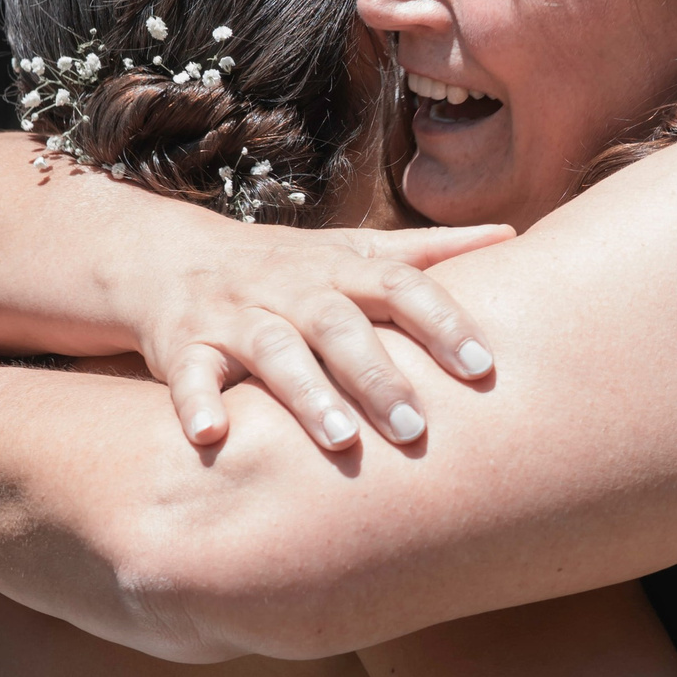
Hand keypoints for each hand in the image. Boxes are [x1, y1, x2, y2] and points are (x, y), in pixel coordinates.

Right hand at [140, 220, 513, 452]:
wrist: (165, 257)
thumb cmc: (285, 270)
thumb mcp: (350, 252)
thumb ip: (425, 252)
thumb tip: (511, 235)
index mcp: (338, 267)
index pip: (398, 284)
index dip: (441, 321)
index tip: (484, 365)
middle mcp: (289, 286)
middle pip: (337, 323)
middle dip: (378, 374)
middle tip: (416, 428)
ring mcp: (233, 314)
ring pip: (271, 350)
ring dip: (306, 394)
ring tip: (341, 441)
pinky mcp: (181, 345)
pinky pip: (187, 373)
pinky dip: (196, 402)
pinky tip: (212, 436)